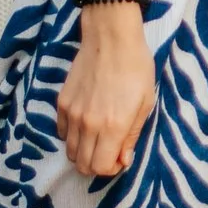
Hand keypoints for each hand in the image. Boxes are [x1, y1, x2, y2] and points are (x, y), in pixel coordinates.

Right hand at [57, 6, 155, 177]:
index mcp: (112, 126)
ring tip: (100, 138)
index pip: (100, 167)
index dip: (111, 169)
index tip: (121, 158)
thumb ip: (132, 136)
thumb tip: (124, 160)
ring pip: (70, 151)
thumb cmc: (136, 67)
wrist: (111, 38)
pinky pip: (62, 132)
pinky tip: (87, 123)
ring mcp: (72, 114)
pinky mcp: (62, 103)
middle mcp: (88, 124)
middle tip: (111, 152)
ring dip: (85, 152)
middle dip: (97, 165)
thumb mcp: (146, 102)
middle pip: (82, 165)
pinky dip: (73, 136)